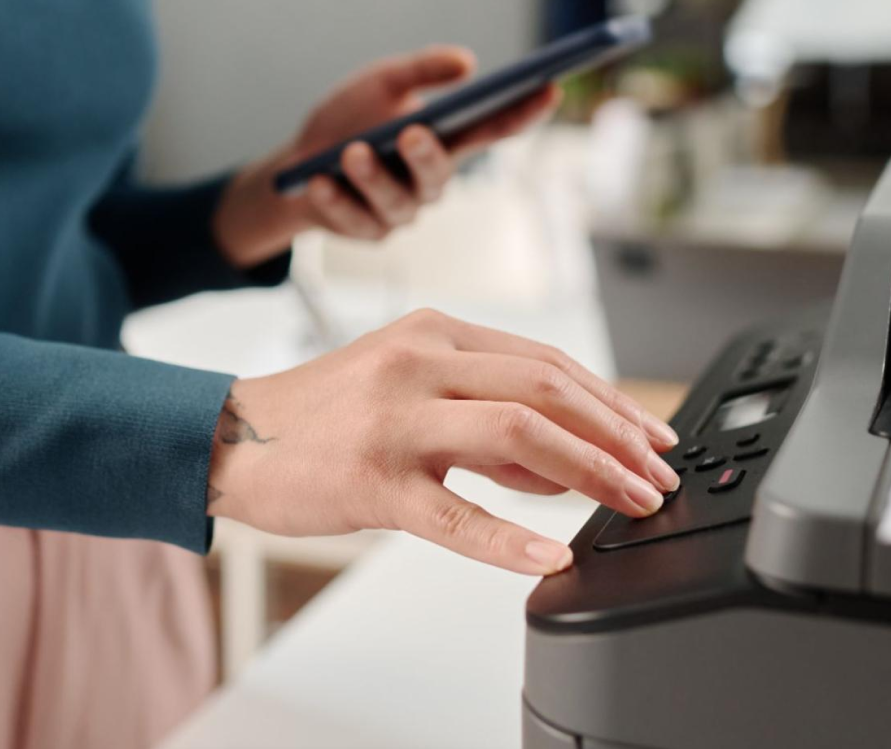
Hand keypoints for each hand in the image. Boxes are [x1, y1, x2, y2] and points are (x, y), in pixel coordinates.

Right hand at [206, 309, 679, 574]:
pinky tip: (549, 557)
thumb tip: (561, 463)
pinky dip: (510, 537)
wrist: (230, 437)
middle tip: (660, 475)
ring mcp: (396, 418)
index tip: (653, 436)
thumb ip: (483, 418)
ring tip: (630, 504)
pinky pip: (455, 513)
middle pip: (545, 387)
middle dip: (618, 434)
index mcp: (434, 333)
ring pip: (517, 432)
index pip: (546, 360)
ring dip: (590, 470)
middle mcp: (419, 362)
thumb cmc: (322, 416)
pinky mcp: (372, 479)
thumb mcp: (407, 388)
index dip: (610, 400)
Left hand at [213, 47, 557, 266]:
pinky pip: (353, 219)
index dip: (524, 112)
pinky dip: (335, 200)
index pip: (493, 129)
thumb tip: (467, 62)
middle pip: (440, 174)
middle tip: (412, 131)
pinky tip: (318, 182)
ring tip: (353, 153)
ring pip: (395, 201)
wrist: (298, 164)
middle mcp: (429, 180)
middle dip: (428, 155)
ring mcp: (399, 210)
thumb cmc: (351, 120)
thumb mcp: (381, 82)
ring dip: (372, 178)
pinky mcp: (366, 230)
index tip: (549, 88)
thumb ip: (421, 70)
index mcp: (445, 141)